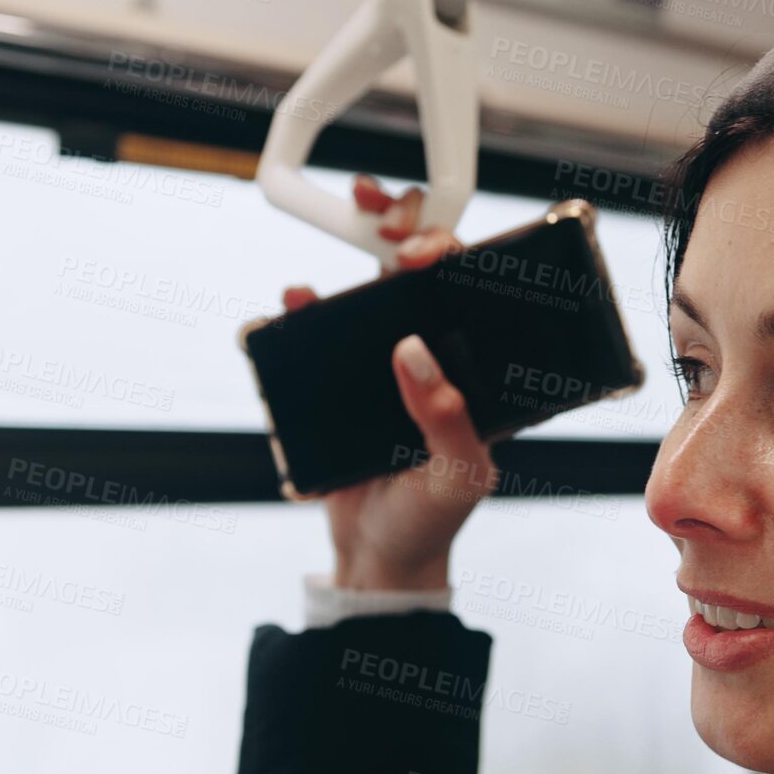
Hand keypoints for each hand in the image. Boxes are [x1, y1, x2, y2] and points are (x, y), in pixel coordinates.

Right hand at [280, 175, 498, 590]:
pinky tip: (297, 299)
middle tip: (386, 219)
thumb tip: (412, 351)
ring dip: (359, 243)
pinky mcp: (339, 377)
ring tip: (349, 217)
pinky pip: (319, 330)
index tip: (426, 249)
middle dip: (408, 226)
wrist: (378, 555)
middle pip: (423, 270)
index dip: (454, 252)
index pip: (474, 291)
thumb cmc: (435, 517)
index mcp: (476, 371)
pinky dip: (305, 306)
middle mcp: (434, 354)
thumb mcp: (459, 474)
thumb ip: (446, 418)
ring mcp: (384, 362)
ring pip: (372, 284)